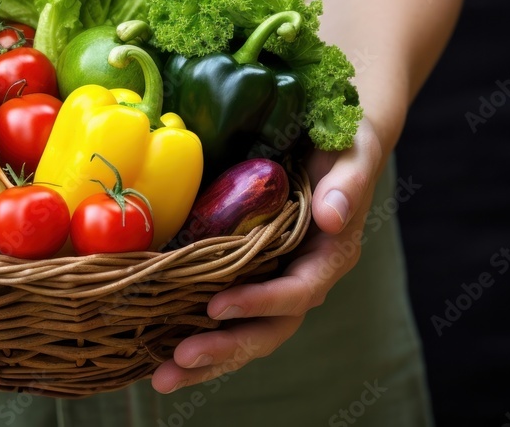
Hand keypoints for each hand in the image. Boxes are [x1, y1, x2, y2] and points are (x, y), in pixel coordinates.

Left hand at [150, 119, 385, 392]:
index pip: (298, 291)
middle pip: (268, 327)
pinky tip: (157, 351)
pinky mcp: (247, 274)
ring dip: (206, 357)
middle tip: (178, 362)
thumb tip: (333, 218)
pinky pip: (224, 312)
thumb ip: (347, 185)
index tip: (218, 305)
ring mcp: (272, 279)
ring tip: (162, 376)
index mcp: (330, 255)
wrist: (328, 134)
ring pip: (244, 330)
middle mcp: (302, 276)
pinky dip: (193, 331)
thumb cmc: (342, 141)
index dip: (261, 302)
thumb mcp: (352, 153)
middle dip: (225, 349)